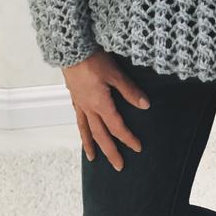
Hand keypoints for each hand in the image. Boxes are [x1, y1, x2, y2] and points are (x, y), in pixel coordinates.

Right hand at [61, 48, 151, 170]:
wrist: (71, 49)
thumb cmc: (93, 59)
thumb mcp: (115, 73)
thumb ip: (129, 90)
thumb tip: (145, 105)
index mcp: (100, 104)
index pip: (117, 127)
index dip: (128, 138)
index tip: (137, 147)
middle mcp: (88, 108)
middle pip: (101, 135)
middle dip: (111, 151)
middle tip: (119, 165)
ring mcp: (80, 103)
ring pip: (86, 130)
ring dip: (91, 145)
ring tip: (93, 159)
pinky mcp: (74, 96)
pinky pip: (78, 119)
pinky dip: (82, 129)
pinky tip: (83, 131)